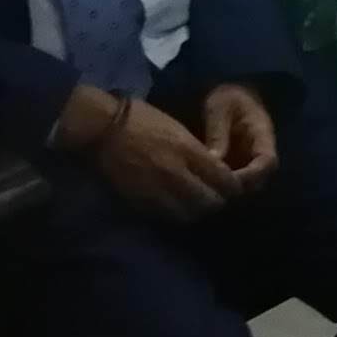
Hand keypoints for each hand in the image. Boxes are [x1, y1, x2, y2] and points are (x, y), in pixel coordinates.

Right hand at [71, 88, 240, 218]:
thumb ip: (197, 152)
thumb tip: (214, 169)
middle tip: (216, 197)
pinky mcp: (141, 202)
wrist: (103, 128)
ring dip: (197, 211)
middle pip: (211, 202)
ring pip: (190, 214)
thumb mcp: (177, 129)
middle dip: (217, 201)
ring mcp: (158, 191)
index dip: (233, 186)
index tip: (233, 186)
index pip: (224, 179)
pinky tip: (175, 207)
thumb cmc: (140, 119)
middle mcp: (177, 174)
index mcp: (188, 150)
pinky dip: (176, 214)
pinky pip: (167, 216)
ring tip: (195, 204)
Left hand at [197, 81, 279, 189]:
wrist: (226, 96)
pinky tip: (201, 183)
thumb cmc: (226, 97)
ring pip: (244, 187)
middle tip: (210, 187)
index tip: (228, 179)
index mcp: (263, 135)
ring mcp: (249, 162)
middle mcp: (260, 154)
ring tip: (203, 186)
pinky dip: (219, 186)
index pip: (268, 162)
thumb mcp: (219, 107)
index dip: (252, 175)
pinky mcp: (237, 168)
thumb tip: (213, 160)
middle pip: (257, 181)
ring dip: (227, 190)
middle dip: (236, 188)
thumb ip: (217, 133)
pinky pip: (232, 183)